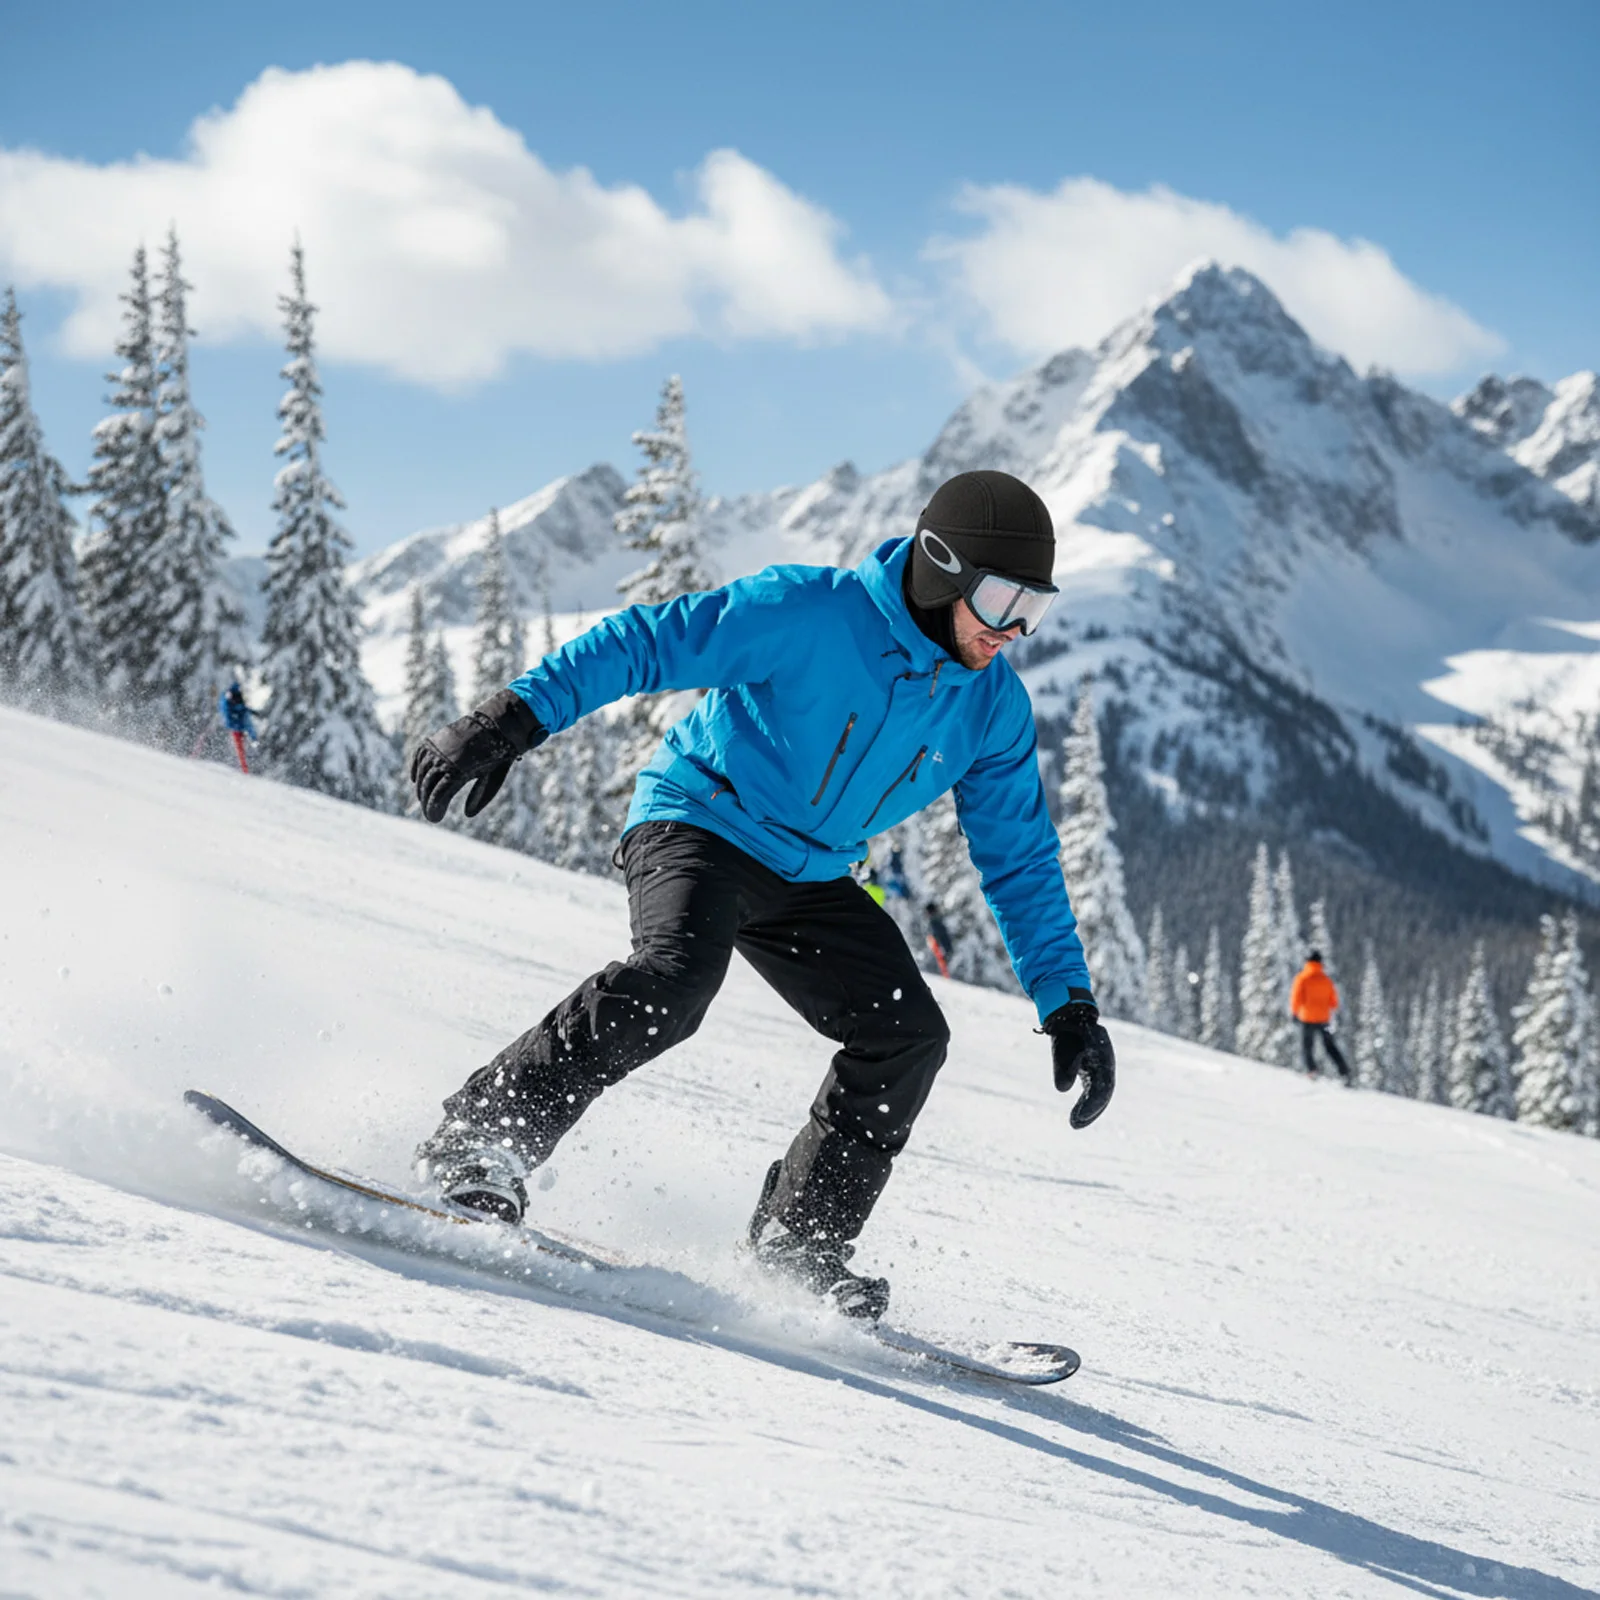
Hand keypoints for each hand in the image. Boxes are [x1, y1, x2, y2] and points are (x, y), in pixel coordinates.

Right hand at [411, 689, 544, 822]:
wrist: (496, 725)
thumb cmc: (498, 755)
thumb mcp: (492, 779)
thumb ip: (480, 797)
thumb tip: (467, 814)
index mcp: (460, 772)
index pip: (438, 796)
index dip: (434, 809)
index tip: (434, 819)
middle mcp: (445, 760)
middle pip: (428, 786)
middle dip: (426, 801)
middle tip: (430, 812)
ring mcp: (438, 748)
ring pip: (422, 772)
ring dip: (421, 787)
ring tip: (423, 798)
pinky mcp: (435, 740)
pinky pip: (420, 756)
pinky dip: (416, 768)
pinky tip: (416, 779)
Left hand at [1042, 995, 1115, 1129]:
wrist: (1070, 1015)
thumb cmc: (1066, 1030)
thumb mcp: (1062, 1046)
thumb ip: (1062, 1066)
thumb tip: (1063, 1089)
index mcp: (1102, 1055)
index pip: (1102, 1086)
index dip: (1092, 1104)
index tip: (1079, 1116)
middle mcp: (1105, 1063)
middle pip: (1103, 1092)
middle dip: (1091, 1110)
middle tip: (1075, 1123)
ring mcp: (1101, 1067)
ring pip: (1100, 1093)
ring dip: (1090, 1109)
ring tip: (1075, 1123)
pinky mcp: (1094, 1070)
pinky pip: (1094, 1090)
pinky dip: (1087, 1103)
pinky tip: (1078, 1116)